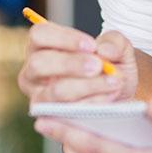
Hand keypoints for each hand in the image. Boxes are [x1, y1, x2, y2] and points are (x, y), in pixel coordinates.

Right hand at [19, 21, 136, 102]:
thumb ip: (115, 43)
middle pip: (38, 63)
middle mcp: (33, 72)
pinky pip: (65, 113)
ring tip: (111, 82)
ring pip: (54, 91)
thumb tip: (104, 50)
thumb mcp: (118, 49)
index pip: (40, 35)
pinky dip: (90, 104)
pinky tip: (108, 97)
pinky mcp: (50, 118)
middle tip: (97, 66)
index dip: (63, 38)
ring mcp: (38, 96)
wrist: (119, 97)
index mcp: (42, 46)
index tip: (91, 45)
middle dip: (70, 64)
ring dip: (85, 86)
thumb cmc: (110, 68)